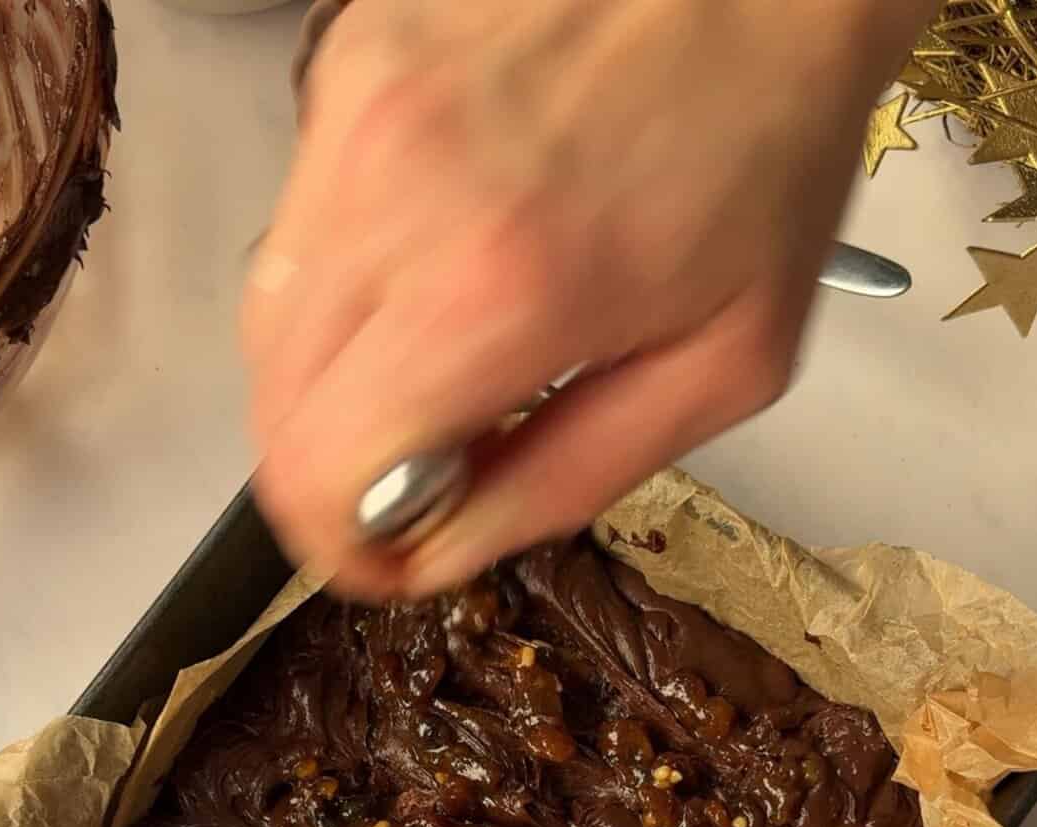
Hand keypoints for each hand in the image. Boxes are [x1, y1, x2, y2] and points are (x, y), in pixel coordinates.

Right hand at [243, 0, 932, 595]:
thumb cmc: (768, 150)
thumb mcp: (720, 369)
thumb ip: (564, 481)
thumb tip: (438, 554)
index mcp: (493, 291)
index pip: (315, 475)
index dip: (340, 548)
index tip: (387, 554)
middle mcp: (393, 195)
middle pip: (271, 405)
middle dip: (337, 469)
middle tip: (430, 461)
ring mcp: (353, 113)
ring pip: (268, 315)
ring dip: (335, 375)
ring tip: (442, 354)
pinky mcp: (344, 61)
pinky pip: (299, 220)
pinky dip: (349, 274)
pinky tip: (439, 252)